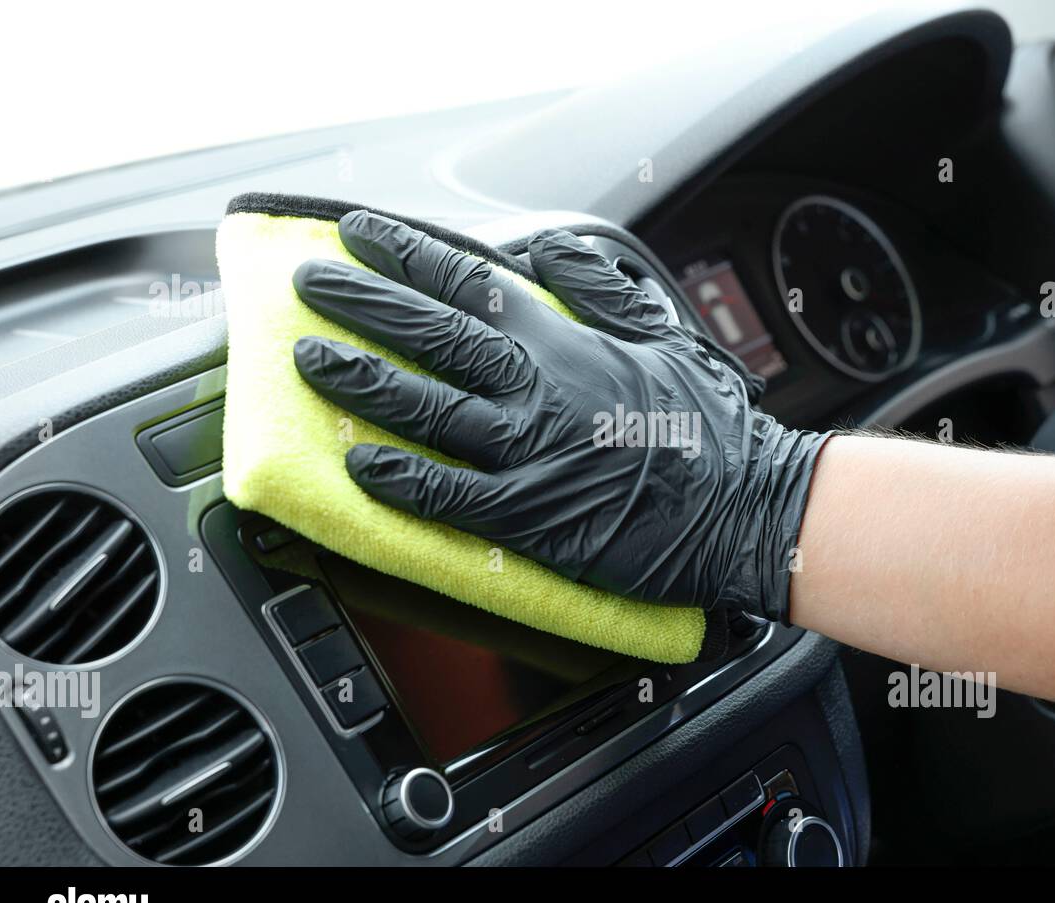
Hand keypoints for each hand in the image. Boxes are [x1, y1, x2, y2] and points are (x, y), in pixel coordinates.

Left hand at [291, 210, 827, 619]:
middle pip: (430, 335)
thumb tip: (548, 248)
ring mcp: (527, 453)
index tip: (360, 233)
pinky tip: (357, 464)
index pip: (469, 284)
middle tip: (309, 283)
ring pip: (424, 408)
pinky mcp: (530, 517)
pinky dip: (399, 478)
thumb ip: (600, 288)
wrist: (745, 507)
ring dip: (360, 379)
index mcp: (566, 341)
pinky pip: (448, 495)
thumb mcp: (664, 334)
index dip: (407, 255)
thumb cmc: (711, 425)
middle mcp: (536, 388)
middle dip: (363, 303)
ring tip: (309, 358)